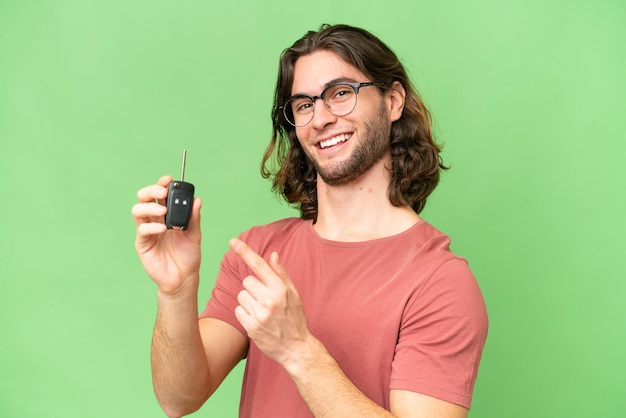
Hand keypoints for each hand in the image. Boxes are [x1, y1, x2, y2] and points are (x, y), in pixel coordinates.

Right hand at [132, 175, 201, 294]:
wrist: (183, 278)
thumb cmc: (188, 256)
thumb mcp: (195, 235)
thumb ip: (194, 218)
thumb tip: (197, 200)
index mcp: (167, 215)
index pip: (160, 194)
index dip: (162, 184)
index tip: (169, 179)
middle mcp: (154, 220)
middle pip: (144, 198)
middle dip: (151, 190)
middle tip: (163, 193)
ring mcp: (147, 231)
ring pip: (138, 210)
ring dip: (150, 207)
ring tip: (163, 211)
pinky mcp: (143, 244)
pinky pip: (142, 230)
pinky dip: (152, 226)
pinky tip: (163, 229)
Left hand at [230, 238, 311, 367]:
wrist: (296, 348)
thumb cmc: (295, 318)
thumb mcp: (294, 294)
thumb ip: (281, 274)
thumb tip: (273, 255)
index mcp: (280, 289)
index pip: (259, 265)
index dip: (245, 251)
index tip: (233, 241)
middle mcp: (269, 300)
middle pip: (247, 280)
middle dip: (253, 287)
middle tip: (265, 299)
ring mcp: (259, 314)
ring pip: (241, 295)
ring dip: (248, 301)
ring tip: (262, 311)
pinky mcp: (251, 326)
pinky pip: (238, 310)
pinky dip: (244, 313)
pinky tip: (257, 319)